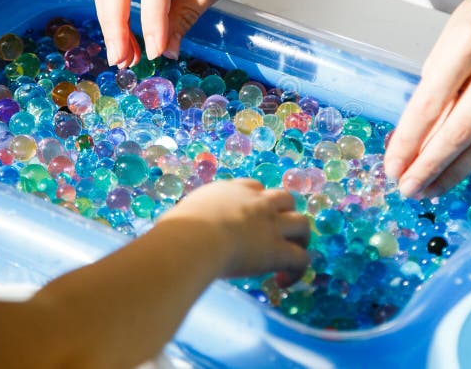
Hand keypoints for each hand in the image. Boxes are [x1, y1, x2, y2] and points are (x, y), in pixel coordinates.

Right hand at [158, 179, 309, 283]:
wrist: (193, 240)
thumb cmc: (176, 230)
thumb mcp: (179, 216)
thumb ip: (185, 221)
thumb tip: (168, 231)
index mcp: (230, 191)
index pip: (254, 187)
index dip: (257, 201)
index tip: (250, 219)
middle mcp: (255, 202)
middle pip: (285, 198)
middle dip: (285, 214)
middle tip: (277, 235)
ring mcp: (270, 225)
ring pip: (302, 224)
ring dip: (300, 239)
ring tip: (289, 257)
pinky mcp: (278, 250)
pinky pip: (301, 258)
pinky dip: (298, 271)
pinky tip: (283, 282)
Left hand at [384, 0, 470, 197]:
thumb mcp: (447, 41)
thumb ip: (433, 88)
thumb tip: (412, 140)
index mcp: (470, 41)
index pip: (430, 103)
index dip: (409, 141)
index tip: (393, 166)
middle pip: (461, 130)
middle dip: (429, 166)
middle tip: (408, 188)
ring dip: (454, 171)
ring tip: (429, 187)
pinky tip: (457, 168)